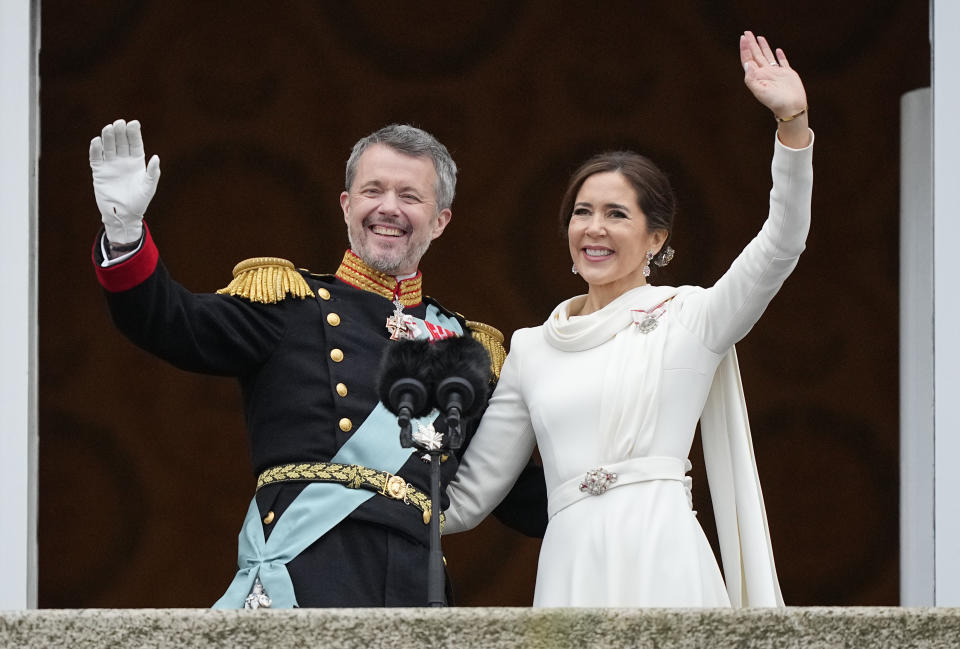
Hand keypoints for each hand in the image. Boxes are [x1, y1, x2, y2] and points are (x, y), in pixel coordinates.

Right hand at [89, 119, 160, 244]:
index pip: (135, 144)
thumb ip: (152, 173)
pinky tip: (97, 141)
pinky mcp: (99, 171)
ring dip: (108, 137)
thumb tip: (156, 157)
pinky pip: (96, 157)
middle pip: (121, 142)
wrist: (124, 215)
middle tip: (119, 123)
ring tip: (109, 128)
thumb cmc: (139, 202)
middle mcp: (123, 160)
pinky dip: (96, 149)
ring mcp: (110, 165)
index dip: (134, 133)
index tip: (134, 123)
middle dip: (120, 132)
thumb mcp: (149, 188)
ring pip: (108, 147)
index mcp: (137, 162)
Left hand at [739, 31, 807, 120]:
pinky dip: (779, 56)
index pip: (748, 59)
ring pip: (767, 56)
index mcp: (757, 76)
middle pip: (756, 55)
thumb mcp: (759, 91)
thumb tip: (747, 64)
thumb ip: (751, 78)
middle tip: (747, 32)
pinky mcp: (787, 74)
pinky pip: (782, 62)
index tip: (743, 38)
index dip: (745, 49)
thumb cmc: (775, 101)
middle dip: (751, 44)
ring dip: (763, 47)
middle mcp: (765, 73)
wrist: (791, 107)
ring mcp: (776, 73)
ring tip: (759, 37)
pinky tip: (777, 50)